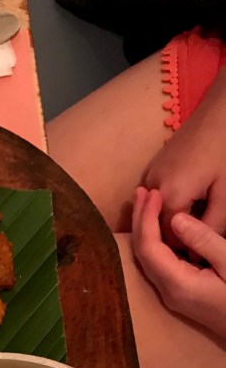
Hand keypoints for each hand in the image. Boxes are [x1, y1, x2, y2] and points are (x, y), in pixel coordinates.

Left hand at [132, 187, 225, 338]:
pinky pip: (158, 264)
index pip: (149, 248)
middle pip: (142, 254)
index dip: (146, 218)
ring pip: (148, 259)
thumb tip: (176, 218)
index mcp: (178, 285)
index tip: (152, 192)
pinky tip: (160, 225)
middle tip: (143, 191)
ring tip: (147, 202)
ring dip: (145, 230)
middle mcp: (168, 292)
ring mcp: (172, 295)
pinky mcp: (179, 294)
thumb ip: (204, 240)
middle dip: (140, 221)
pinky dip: (155, 242)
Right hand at [142, 68, 225, 245]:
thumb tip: (197, 252)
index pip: (169, 240)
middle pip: (158, 228)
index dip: (185, 252)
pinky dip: (165, 208)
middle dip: (175, 239)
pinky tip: (187, 206)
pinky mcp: (153, 167)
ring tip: (192, 225)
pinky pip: (154, 198)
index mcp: (169, 197)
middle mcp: (151, 188)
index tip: (200, 258)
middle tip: (197, 245)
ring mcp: (149, 176)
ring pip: (154, 214)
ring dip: (170, 223)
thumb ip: (212, 225)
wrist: (220, 109)